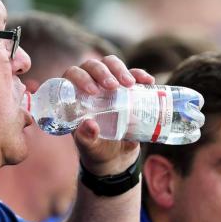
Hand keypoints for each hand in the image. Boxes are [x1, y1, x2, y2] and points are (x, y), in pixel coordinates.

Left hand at [63, 56, 154, 175]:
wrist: (116, 158)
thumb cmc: (97, 150)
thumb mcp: (90, 147)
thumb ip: (86, 139)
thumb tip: (89, 125)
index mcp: (75, 97)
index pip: (71, 75)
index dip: (80, 77)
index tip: (93, 90)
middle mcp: (90, 86)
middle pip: (92, 66)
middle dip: (103, 72)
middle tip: (114, 86)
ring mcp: (109, 85)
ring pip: (111, 64)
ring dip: (120, 69)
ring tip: (130, 84)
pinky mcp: (127, 89)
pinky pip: (133, 74)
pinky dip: (141, 75)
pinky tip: (149, 82)